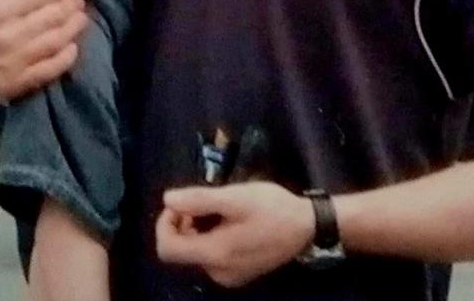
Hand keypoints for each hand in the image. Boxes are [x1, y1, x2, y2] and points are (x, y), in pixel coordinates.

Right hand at [0, 0, 87, 103]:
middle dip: (71, 6)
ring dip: (74, 27)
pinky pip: (51, 68)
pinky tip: (73, 46)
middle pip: (52, 17)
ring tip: (81, 18)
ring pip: (55, 40)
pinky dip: (67, 57)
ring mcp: (13, 61)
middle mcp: (6, 36)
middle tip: (79, 2)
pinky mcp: (19, 82)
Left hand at [156, 182, 314, 287]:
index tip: (181, 203)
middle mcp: (217, 273)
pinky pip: (213, 256)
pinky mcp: (239, 273)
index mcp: (214, 255)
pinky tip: (232, 221)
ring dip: (200, 228)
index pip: (167, 249)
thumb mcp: (236, 197)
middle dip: (185, 222)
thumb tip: (167, 199)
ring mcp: (229, 276)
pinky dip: (213, 236)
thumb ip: (200, 199)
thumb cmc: (272, 208)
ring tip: (224, 208)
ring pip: (197, 251)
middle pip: (182, 249)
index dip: (166, 223)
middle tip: (207, 201)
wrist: (307, 226)